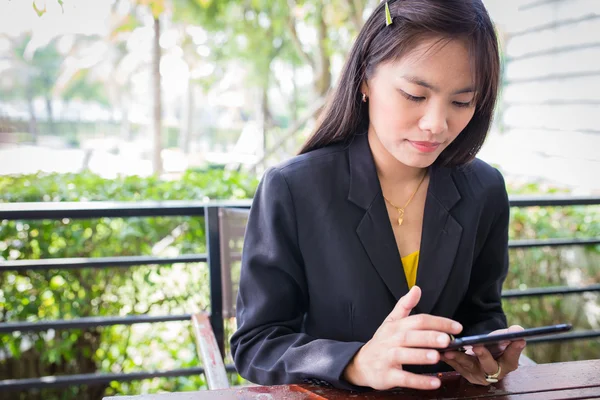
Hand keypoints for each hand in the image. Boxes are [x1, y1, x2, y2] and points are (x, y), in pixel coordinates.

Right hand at [343, 286, 462, 389]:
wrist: (361, 364)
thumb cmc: (382, 342)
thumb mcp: (391, 322)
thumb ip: (405, 305)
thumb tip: (417, 288)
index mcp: (396, 326)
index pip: (417, 320)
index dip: (437, 322)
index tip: (457, 327)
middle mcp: (391, 340)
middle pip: (410, 336)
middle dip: (428, 337)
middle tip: (446, 339)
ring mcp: (388, 358)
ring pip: (404, 355)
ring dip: (420, 356)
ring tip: (437, 357)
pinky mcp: (387, 376)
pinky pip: (403, 378)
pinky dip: (419, 381)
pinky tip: (435, 382)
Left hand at [441, 325, 525, 384]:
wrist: (482, 352)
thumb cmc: (494, 345)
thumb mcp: (503, 339)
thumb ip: (510, 335)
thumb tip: (518, 330)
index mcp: (508, 364)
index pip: (512, 358)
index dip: (514, 350)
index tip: (517, 339)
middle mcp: (493, 373)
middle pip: (489, 366)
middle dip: (483, 355)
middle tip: (477, 346)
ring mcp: (477, 375)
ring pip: (468, 366)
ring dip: (459, 358)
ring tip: (451, 350)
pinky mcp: (463, 372)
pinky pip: (455, 365)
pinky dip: (448, 358)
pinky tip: (441, 351)